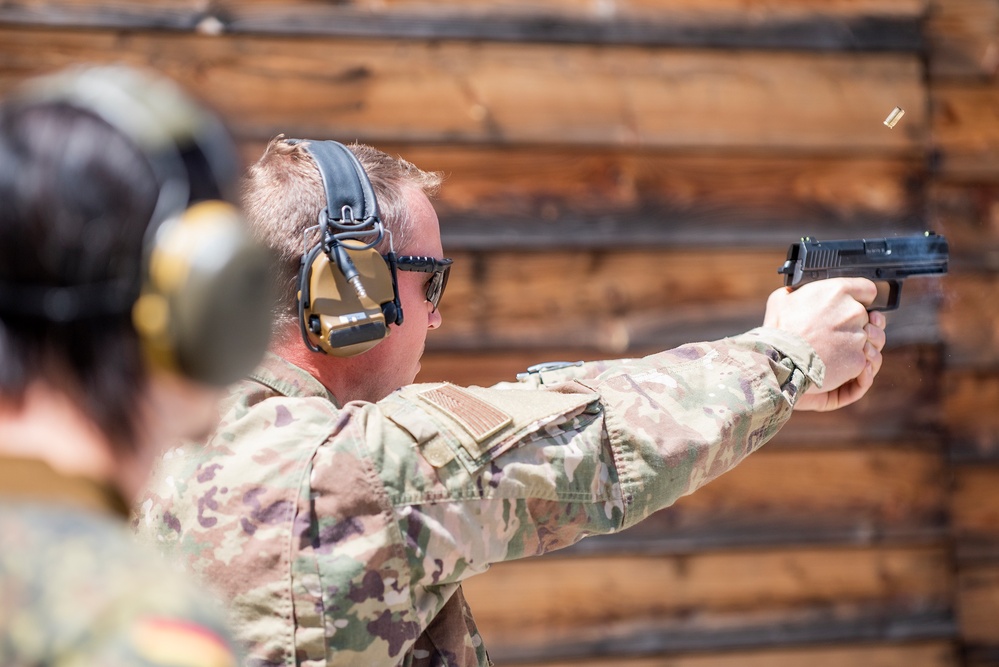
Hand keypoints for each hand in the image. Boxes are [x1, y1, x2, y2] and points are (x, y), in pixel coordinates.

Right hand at [762, 278, 886, 411]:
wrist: (780, 362)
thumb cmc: (778, 331)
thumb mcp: (781, 300)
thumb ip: (798, 292)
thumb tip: (797, 292)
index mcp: (837, 291)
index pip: (867, 289)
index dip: (861, 298)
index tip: (854, 305)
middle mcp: (854, 311)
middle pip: (869, 316)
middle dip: (856, 324)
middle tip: (837, 333)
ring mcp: (859, 336)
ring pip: (870, 339)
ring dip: (857, 344)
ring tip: (838, 350)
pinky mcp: (858, 359)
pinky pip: (864, 360)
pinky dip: (853, 363)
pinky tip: (836, 363)